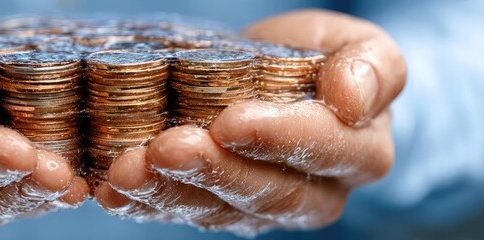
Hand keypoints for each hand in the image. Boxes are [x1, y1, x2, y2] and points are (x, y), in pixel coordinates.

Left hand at [95, 9, 405, 235]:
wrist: (282, 81)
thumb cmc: (322, 60)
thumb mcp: (359, 47)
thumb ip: (370, 69)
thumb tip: (351, 101)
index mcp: (357, 153)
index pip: (321, 150)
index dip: (275, 138)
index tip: (230, 121)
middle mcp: (313, 195)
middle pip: (264, 193)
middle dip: (212, 172)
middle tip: (168, 148)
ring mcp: (261, 210)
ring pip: (216, 210)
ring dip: (168, 190)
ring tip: (129, 168)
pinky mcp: (218, 212)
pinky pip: (181, 212)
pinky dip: (143, 202)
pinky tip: (113, 188)